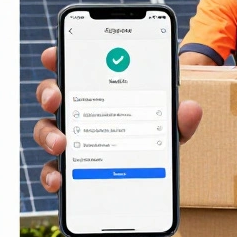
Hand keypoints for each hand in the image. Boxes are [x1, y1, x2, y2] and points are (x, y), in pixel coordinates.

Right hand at [33, 46, 202, 192]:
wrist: (150, 174)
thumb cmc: (153, 136)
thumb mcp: (169, 126)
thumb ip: (178, 119)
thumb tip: (191, 108)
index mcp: (99, 90)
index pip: (74, 66)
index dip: (58, 57)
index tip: (52, 56)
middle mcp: (77, 111)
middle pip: (51, 95)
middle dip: (48, 93)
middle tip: (56, 99)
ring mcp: (70, 140)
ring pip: (45, 130)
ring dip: (47, 135)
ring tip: (61, 144)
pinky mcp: (70, 170)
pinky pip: (52, 170)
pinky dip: (51, 175)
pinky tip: (59, 180)